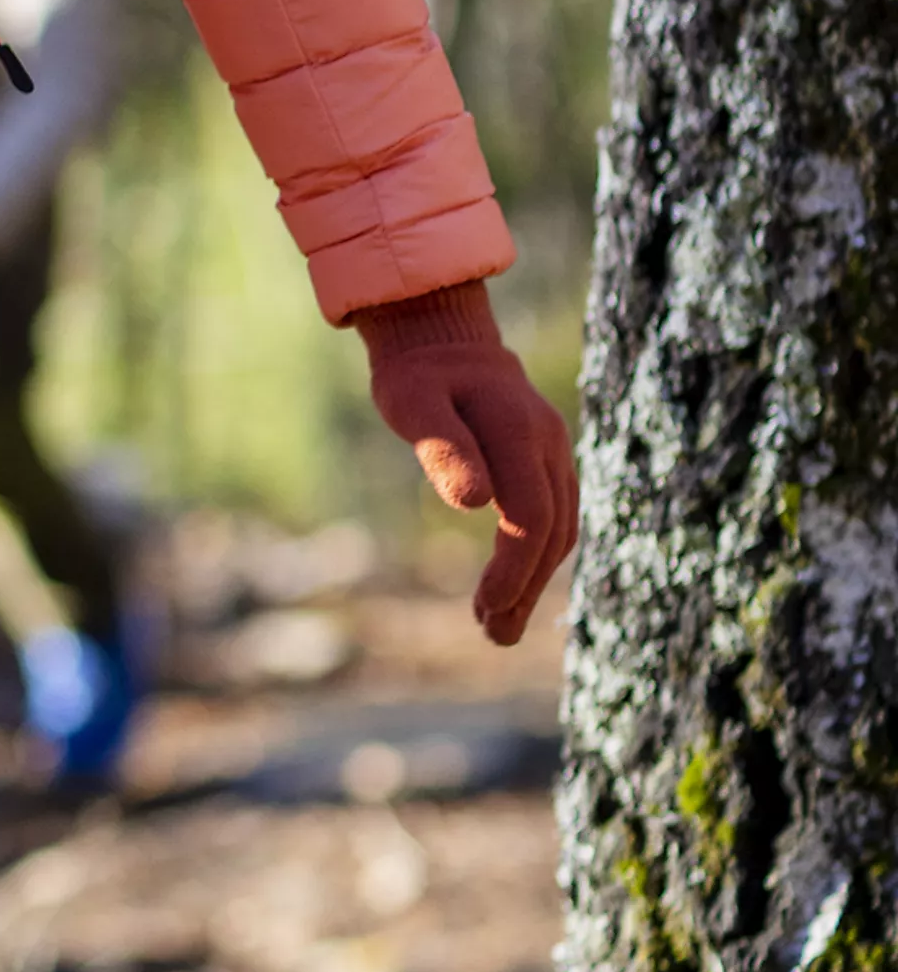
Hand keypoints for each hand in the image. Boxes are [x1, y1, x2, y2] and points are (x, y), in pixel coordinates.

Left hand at [357, 284, 578, 645]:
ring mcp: (554, 451)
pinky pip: (555, 517)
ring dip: (534, 581)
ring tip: (498, 627)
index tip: (487, 608)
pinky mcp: (548, 461)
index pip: (530, 514)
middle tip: (493, 635)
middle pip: (552, 530)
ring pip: (560, 528)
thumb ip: (442, 450)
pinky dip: (537, 557)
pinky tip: (512, 587)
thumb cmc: (418, 373)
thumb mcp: (412, 403)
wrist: (442, 336)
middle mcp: (548, 443)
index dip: (514, 567)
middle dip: (525, 588)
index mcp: (518, 430)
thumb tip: (475, 505)